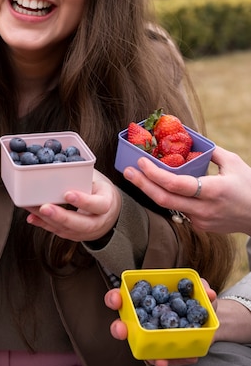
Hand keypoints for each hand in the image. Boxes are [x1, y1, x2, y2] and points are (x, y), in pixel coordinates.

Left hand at [25, 169, 120, 241]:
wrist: (107, 213)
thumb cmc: (99, 192)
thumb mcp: (98, 180)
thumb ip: (83, 176)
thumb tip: (60, 162)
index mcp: (106, 204)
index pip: (98, 205)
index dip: (83, 201)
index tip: (67, 194)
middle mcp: (97, 221)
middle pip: (81, 224)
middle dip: (61, 216)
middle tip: (45, 207)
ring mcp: (85, 232)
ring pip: (66, 229)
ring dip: (47, 219)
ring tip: (32, 208)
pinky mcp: (73, 235)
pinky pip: (57, 231)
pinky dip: (43, 224)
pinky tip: (32, 217)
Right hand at [104, 280, 216, 365]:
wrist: (207, 322)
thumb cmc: (195, 300)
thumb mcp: (199, 292)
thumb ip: (201, 288)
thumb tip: (208, 292)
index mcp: (144, 298)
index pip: (122, 298)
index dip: (115, 298)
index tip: (117, 299)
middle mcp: (141, 319)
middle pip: (123, 326)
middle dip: (119, 329)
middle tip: (123, 331)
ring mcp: (150, 338)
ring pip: (140, 349)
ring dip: (149, 356)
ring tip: (162, 362)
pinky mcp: (162, 352)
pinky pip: (163, 359)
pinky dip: (175, 361)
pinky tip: (189, 358)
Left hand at [123, 146, 250, 234]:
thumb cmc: (250, 186)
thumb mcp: (234, 164)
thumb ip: (211, 152)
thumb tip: (191, 139)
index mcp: (213, 190)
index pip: (176, 185)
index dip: (154, 174)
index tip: (141, 161)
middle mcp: (204, 208)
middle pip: (164, 199)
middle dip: (142, 184)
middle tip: (126, 171)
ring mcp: (200, 220)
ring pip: (167, 207)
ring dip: (149, 191)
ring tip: (135, 177)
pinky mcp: (199, 226)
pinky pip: (177, 211)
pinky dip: (166, 198)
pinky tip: (155, 187)